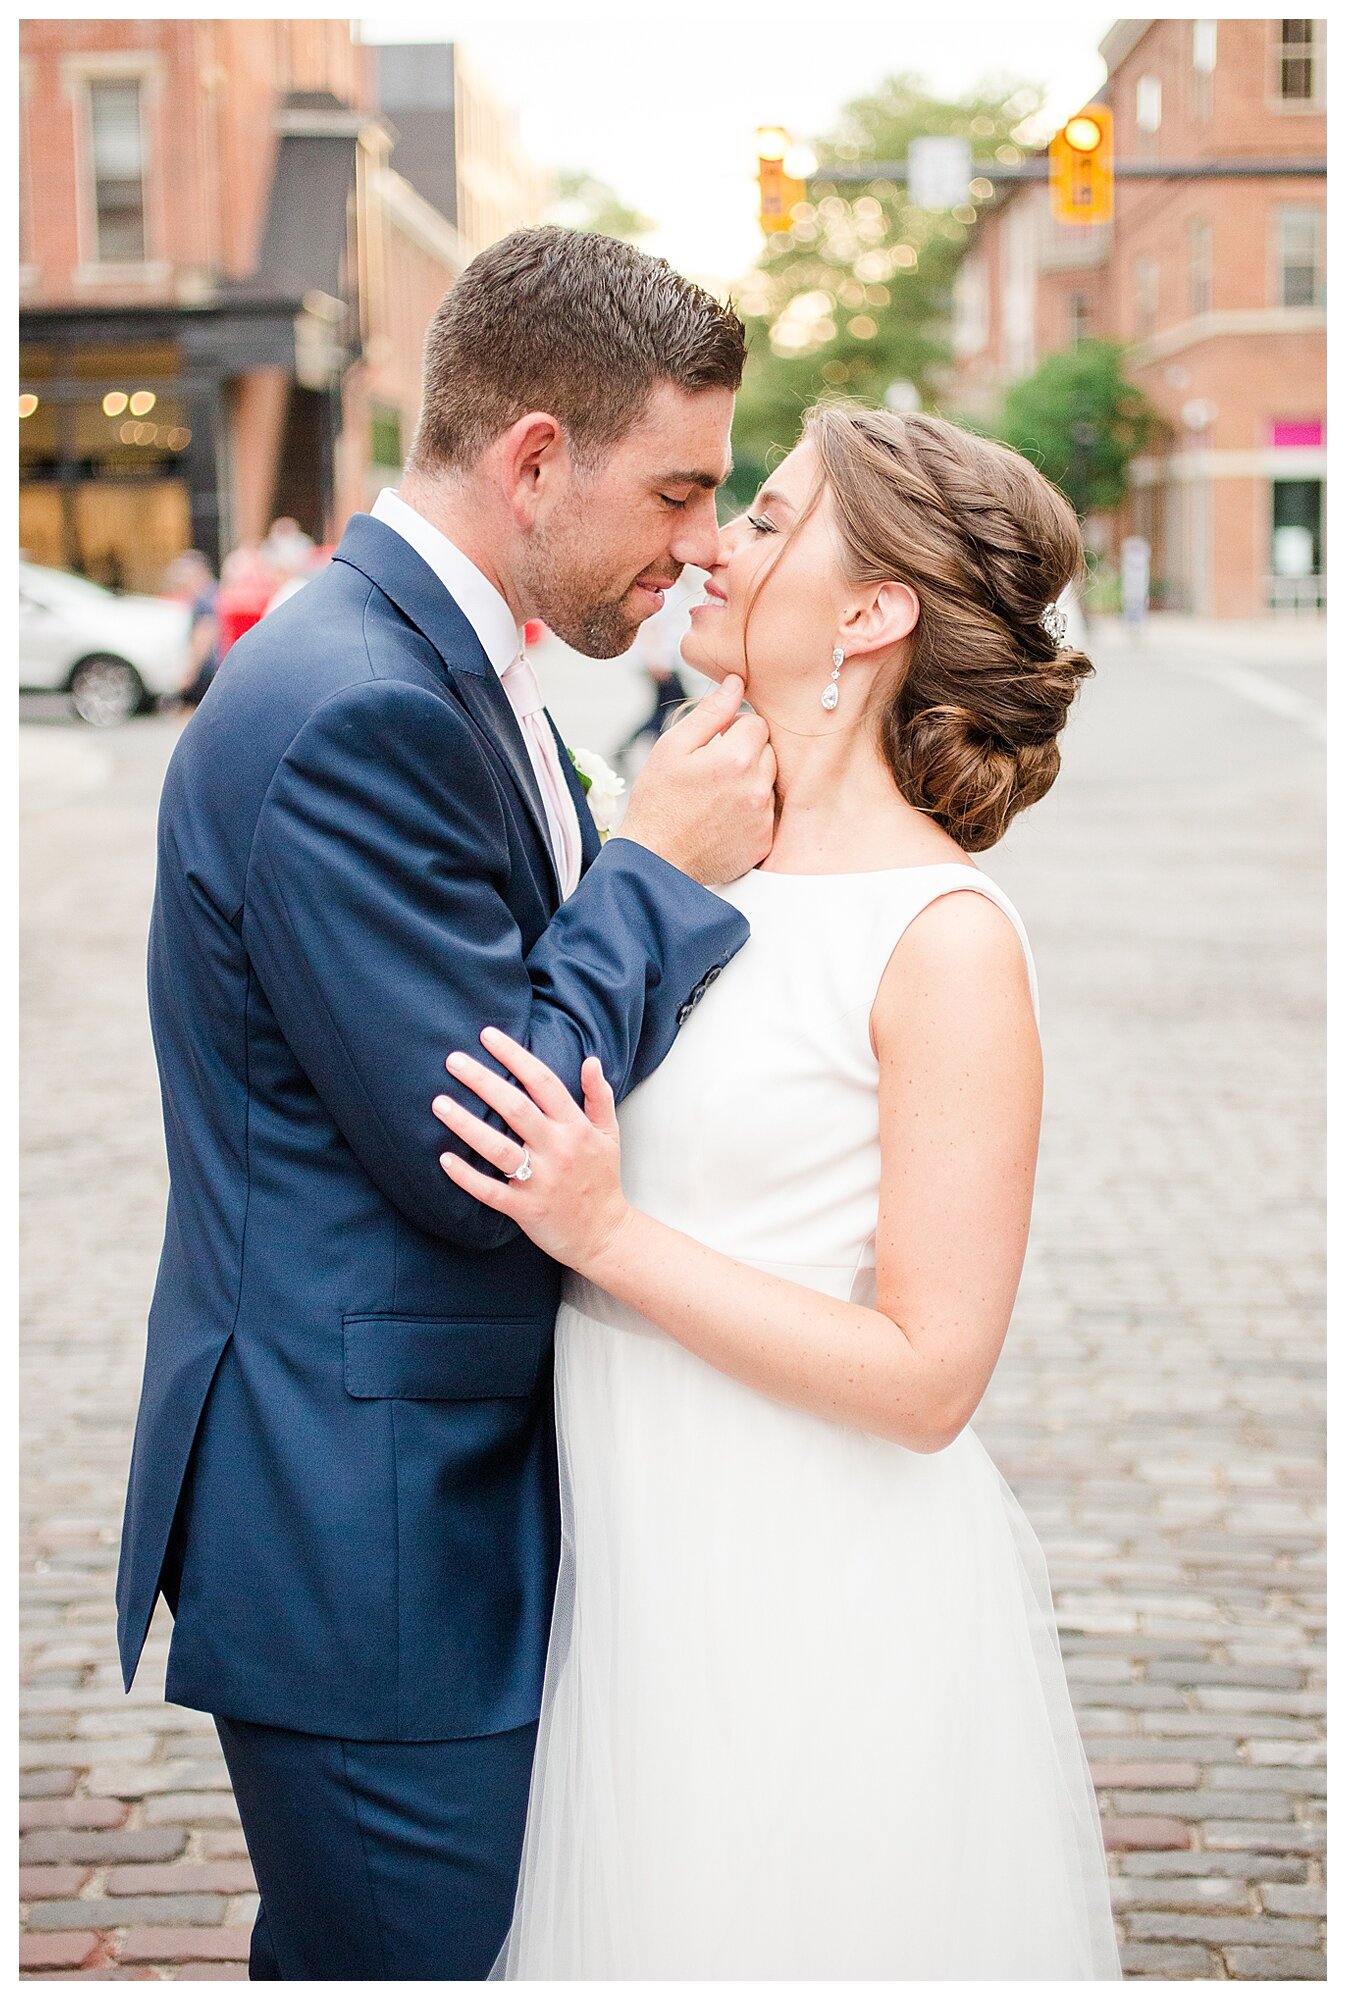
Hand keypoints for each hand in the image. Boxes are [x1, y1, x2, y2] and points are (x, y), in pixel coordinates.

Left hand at [432, 1028, 632, 1272]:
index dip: (514, 1056)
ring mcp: (540, 1180)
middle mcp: (558, 1150)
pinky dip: (466, 1176)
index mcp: (575, 1127)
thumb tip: (590, 1059)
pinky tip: (443, 1158)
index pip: (543, 1082)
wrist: (605, 1234)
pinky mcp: (525, 1209)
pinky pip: (490, 1191)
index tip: (487, 1035)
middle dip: (483, 1080)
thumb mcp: (610, 1134)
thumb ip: (598, 1096)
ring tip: (439, 1103)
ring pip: (497, 1148)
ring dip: (466, 1124)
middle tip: (452, 1060)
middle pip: (515, 1108)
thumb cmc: (602, 1180)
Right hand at [616, 673, 775, 884]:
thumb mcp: (672, 748)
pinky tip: (722, 819)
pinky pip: (767, 813)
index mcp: (736, 758)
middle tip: (711, 772)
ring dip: (749, 782)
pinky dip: (750, 812)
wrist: (655, 861)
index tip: (713, 745)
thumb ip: (709, 712)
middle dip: (745, 754)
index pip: (757, 724)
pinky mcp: (764, 842)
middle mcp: (757, 787)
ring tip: (715, 797)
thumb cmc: (658, 801)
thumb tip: (738, 683)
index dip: (734, 730)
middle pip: (767, 752)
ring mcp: (763, 817)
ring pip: (768, 782)